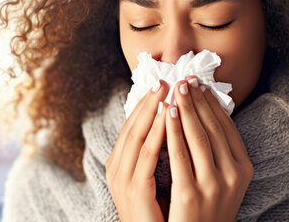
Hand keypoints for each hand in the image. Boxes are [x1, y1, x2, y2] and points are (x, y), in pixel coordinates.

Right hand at [106, 79, 168, 221]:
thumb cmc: (157, 214)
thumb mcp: (153, 179)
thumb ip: (157, 154)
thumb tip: (172, 126)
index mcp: (119, 164)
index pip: (131, 126)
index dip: (145, 104)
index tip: (161, 84)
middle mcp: (116, 168)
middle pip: (131, 126)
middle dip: (148, 101)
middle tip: (164, 79)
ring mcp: (123, 178)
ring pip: (136, 135)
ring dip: (152, 110)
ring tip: (166, 90)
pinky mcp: (134, 189)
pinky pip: (146, 155)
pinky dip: (156, 133)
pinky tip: (167, 117)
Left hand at [165, 77, 253, 221]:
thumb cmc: (206, 208)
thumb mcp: (222, 180)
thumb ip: (218, 152)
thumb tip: (205, 114)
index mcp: (243, 169)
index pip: (226, 128)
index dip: (212, 104)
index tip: (199, 85)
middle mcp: (233, 176)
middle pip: (212, 129)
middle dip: (197, 101)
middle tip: (185, 79)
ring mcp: (213, 186)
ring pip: (197, 137)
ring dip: (186, 109)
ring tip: (174, 90)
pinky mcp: (191, 194)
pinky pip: (180, 155)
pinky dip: (172, 131)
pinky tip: (166, 115)